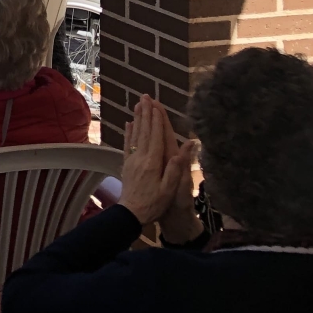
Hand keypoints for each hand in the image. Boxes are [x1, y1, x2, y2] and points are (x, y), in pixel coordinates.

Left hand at [118, 94, 199, 226]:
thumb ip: (176, 168)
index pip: (155, 136)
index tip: (157, 105)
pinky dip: (128, 133)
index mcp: (153, 162)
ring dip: (137, 119)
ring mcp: (131, 160)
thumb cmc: (154, 204)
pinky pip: (127, 145)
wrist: (131, 214)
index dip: (157, 120)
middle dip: (146, 114)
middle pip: (144, 131)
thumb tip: (185, 149)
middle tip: (145, 97)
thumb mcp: (169, 189)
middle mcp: (140, 157)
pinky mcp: (126, 165)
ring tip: (138, 105)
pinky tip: (129, 124)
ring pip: (135, 135)